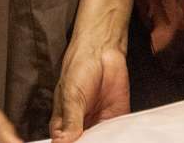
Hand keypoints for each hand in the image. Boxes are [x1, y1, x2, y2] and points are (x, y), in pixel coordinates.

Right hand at [49, 0, 132, 142]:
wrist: (104, 50)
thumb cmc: (79, 67)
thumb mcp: (71, 95)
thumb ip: (70, 120)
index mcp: (62, 123)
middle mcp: (80, 127)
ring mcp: (98, 125)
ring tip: (106, 141)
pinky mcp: (116, 120)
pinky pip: (117, 136)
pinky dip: (119, 139)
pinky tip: (120, 140)